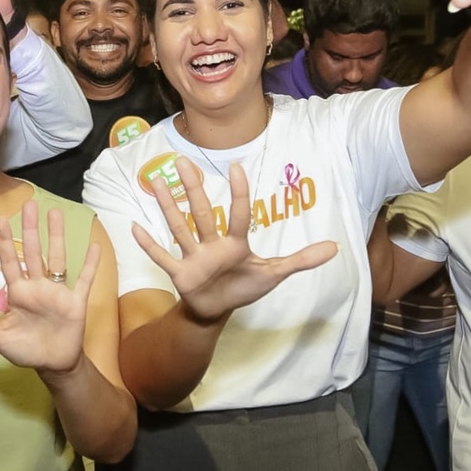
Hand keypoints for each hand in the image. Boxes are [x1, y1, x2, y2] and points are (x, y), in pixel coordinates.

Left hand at [0, 203, 98, 374]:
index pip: (9, 261)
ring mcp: (57, 292)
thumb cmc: (24, 349)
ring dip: (57, 237)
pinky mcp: (75, 302)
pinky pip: (83, 280)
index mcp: (18, 292)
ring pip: (57, 258)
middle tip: (29, 204)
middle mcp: (37, 286)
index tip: (0, 218)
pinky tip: (94, 246)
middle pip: (33, 252)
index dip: (4, 240)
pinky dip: (89, 264)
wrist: (52, 365)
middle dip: (30, 229)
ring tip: (55, 213)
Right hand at [134, 157, 335, 320]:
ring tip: (156, 180)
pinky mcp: (179, 273)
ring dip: (167, 206)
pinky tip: (135, 227)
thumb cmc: (243, 286)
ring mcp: (193, 257)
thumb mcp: (274, 273)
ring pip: (179, 227)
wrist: (217, 310)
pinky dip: (150, 245)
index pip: (239, 214)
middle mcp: (211, 244)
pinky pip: (162, 257)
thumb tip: (335, 248)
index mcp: (235, 243)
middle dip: (193, 188)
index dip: (240, 193)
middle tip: (183, 160)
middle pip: (202, 212)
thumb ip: (301, 260)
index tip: (236, 167)